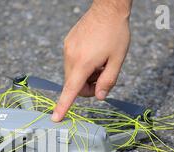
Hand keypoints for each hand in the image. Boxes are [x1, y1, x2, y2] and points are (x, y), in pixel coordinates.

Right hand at [52, 1, 131, 121]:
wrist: (108, 8)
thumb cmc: (116, 33)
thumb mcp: (118, 60)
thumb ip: (108, 81)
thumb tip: (100, 97)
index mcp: (83, 63)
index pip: (71, 91)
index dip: (63, 107)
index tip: (55, 118)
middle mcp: (71, 57)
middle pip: (74, 85)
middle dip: (87, 87)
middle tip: (102, 78)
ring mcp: (67, 50)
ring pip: (72, 75)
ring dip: (85, 76)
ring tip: (100, 63)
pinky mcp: (67, 44)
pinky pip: (71, 63)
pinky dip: (81, 65)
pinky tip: (94, 54)